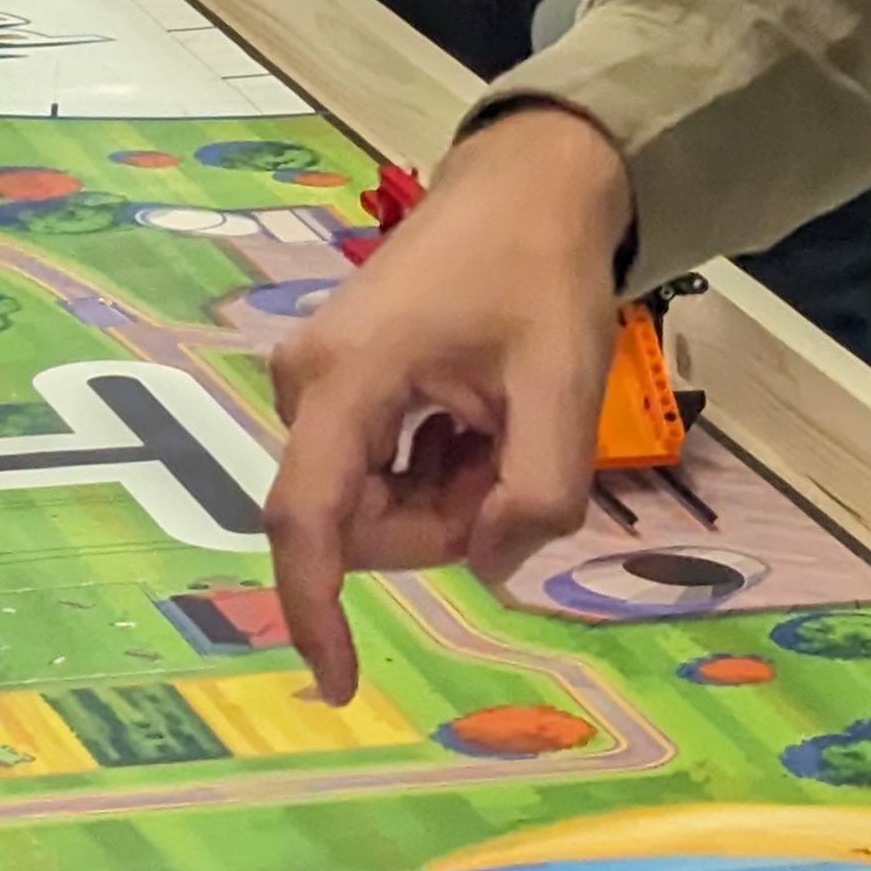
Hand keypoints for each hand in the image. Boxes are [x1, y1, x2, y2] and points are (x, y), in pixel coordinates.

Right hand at [263, 104, 632, 702]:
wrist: (528, 184)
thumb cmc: (543, 272)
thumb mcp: (563, 388)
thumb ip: (536, 494)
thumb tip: (487, 565)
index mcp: (345, 380)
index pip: (308, 522)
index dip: (317, 613)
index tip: (343, 686)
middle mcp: (308, 384)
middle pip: (356, 520)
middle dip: (442, 521)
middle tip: (517, 456)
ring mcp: (317, 382)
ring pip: (370, 500)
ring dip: (445, 494)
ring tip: (505, 424)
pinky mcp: (337, 382)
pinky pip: (375, 469)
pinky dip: (436, 469)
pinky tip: (481, 418)